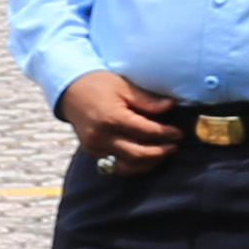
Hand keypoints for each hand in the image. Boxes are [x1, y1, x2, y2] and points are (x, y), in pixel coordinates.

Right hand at [56, 70, 185, 167]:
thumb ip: (147, 100)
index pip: (145, 132)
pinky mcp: (92, 151)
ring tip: (162, 154)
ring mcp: (95, 146)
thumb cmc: (98, 83)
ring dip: (148, 163)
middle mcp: (102, 136)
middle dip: (160, 152)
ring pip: (127, 165)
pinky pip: (116, 164)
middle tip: (174, 146)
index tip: (178, 133)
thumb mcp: (124, 86)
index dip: (165, 134)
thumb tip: (170, 106)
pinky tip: (145, 158)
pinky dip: (132, 164)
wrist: (70, 90)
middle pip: (138, 154)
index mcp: (111, 118)